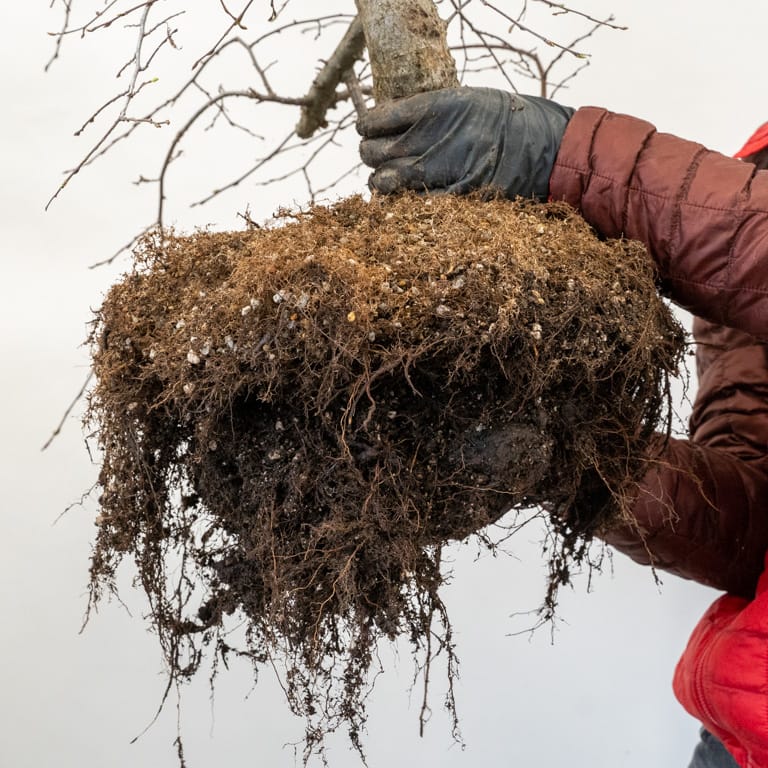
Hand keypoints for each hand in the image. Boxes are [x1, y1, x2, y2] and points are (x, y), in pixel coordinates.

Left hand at [357, 87, 573, 199]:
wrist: (547, 148)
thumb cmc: (508, 121)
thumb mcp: (469, 102)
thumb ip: (432, 114)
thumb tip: (392, 126)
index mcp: (440, 106)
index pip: (381, 117)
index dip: (368, 126)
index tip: (365, 130)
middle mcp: (438, 137)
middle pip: (377, 152)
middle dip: (370, 156)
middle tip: (373, 157)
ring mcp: (447, 169)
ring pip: (389, 181)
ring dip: (380, 183)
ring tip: (382, 182)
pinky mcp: (458, 197)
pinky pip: (417, 204)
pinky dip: (405, 204)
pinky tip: (403, 202)